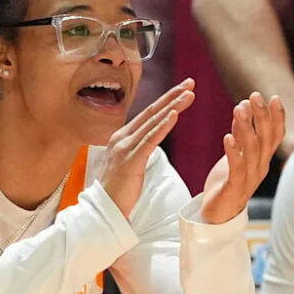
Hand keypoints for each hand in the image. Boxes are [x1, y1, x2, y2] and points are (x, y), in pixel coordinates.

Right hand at [101, 79, 196, 218]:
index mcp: (121, 137)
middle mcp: (121, 138)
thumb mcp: (129, 164)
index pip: (147, 114)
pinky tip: (174, 114)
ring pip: (153, 123)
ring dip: (172, 106)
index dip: (165, 100)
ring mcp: (125, 148)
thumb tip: (149, 141)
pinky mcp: (131, 161)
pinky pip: (150, 140)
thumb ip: (137, 149)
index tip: (182, 89)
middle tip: (190, 82)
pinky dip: (163, 126)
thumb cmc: (117, 191)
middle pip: (151, 112)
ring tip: (189, 94)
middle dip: (172, 96)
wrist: (102, 211)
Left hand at [200, 92, 285, 223]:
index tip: (274, 97)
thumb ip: (240, 134)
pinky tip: (227, 137)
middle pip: (266, 139)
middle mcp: (260, 168)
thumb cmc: (227, 184)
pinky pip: (236, 168)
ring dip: (246, 128)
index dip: (277, 118)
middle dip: (262, 116)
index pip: (275, 137)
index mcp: (262, 160)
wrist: (217, 216)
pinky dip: (233, 152)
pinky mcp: (234, 188)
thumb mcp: (235, 155)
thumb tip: (243, 108)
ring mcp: (249, 178)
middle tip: (255, 96)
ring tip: (239, 109)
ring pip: (252, 150)